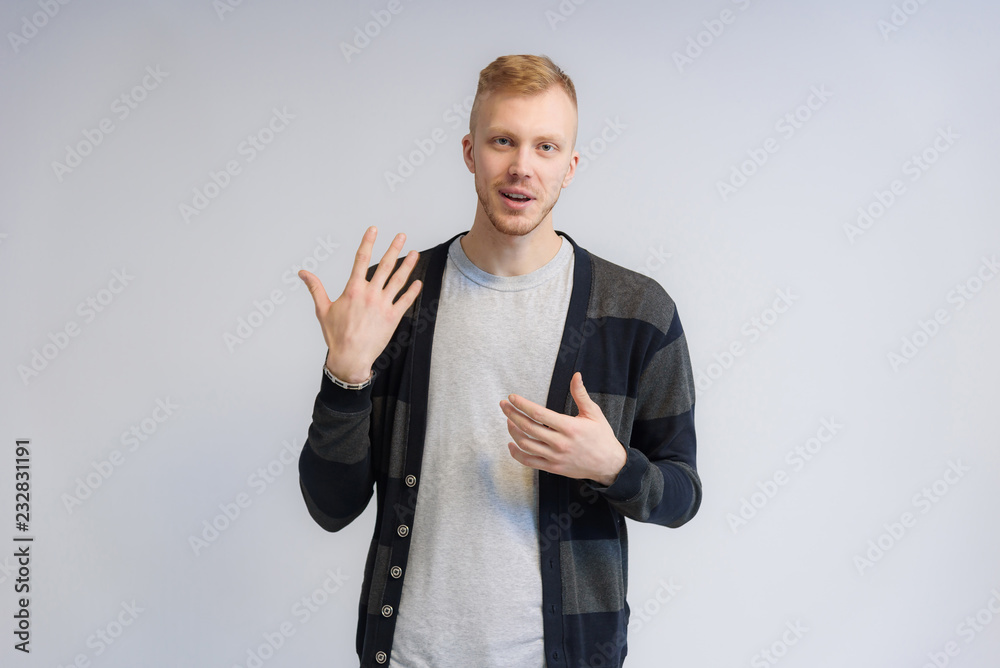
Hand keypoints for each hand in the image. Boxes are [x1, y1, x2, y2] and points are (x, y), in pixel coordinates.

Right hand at [299, 227, 421, 383]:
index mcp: (353, 290)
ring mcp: (383, 305)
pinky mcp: (393, 317)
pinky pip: (405, 300)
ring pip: (398, 280)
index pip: (361, 259)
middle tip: (402, 236)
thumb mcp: (323, 309)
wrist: (350, 357)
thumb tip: (303, 273)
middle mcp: (370, 294)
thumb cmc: (336, 335)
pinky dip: (413, 291)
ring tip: (415, 253)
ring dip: (408, 265)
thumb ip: (315, 288)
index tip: (374, 230)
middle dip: (394, 248)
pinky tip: (419, 282)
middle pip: (385, 265)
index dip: (368, 242)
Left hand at [500, 372, 626, 485]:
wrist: (609, 465)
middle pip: (528, 428)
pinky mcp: (553, 468)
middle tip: (503, 405)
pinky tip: (511, 444)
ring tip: (509, 420)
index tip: (512, 397)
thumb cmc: (601, 436)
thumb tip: (576, 376)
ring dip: (513, 431)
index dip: (522, 405)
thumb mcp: (593, 413)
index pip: (539, 414)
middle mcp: (560, 443)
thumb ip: (581, 394)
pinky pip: (529, 462)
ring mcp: (555, 457)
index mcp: (569, 427)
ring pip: (526, 444)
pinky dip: (516, 454)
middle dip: (512, 414)